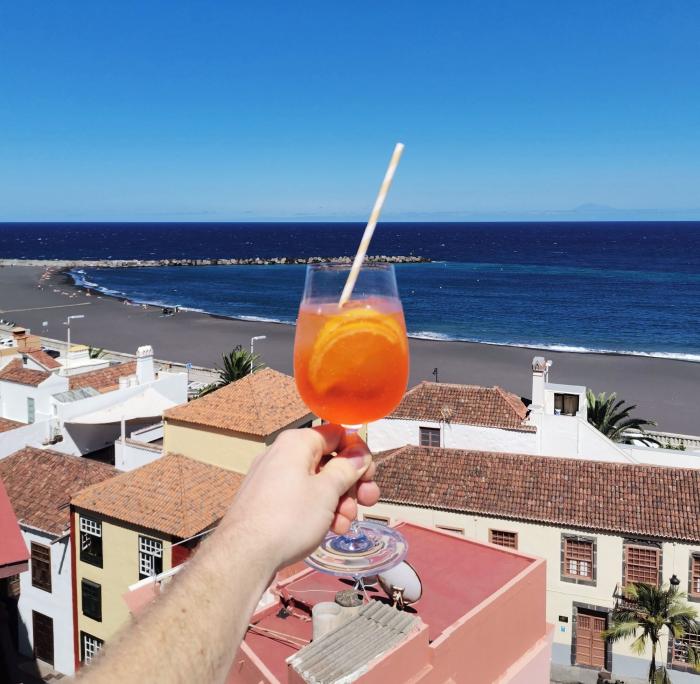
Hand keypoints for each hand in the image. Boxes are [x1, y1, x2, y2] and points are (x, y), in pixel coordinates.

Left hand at [221, 425, 380, 571]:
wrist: (244, 555)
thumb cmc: (290, 517)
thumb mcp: (328, 491)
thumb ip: (347, 469)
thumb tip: (359, 454)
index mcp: (296, 443)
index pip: (336, 434)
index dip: (357, 452)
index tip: (369, 473)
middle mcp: (282, 454)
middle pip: (328, 460)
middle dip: (351, 483)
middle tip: (368, 501)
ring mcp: (273, 478)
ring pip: (317, 482)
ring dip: (338, 501)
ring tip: (344, 524)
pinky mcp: (267, 501)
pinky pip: (300, 497)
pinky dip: (318, 510)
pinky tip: (330, 530)